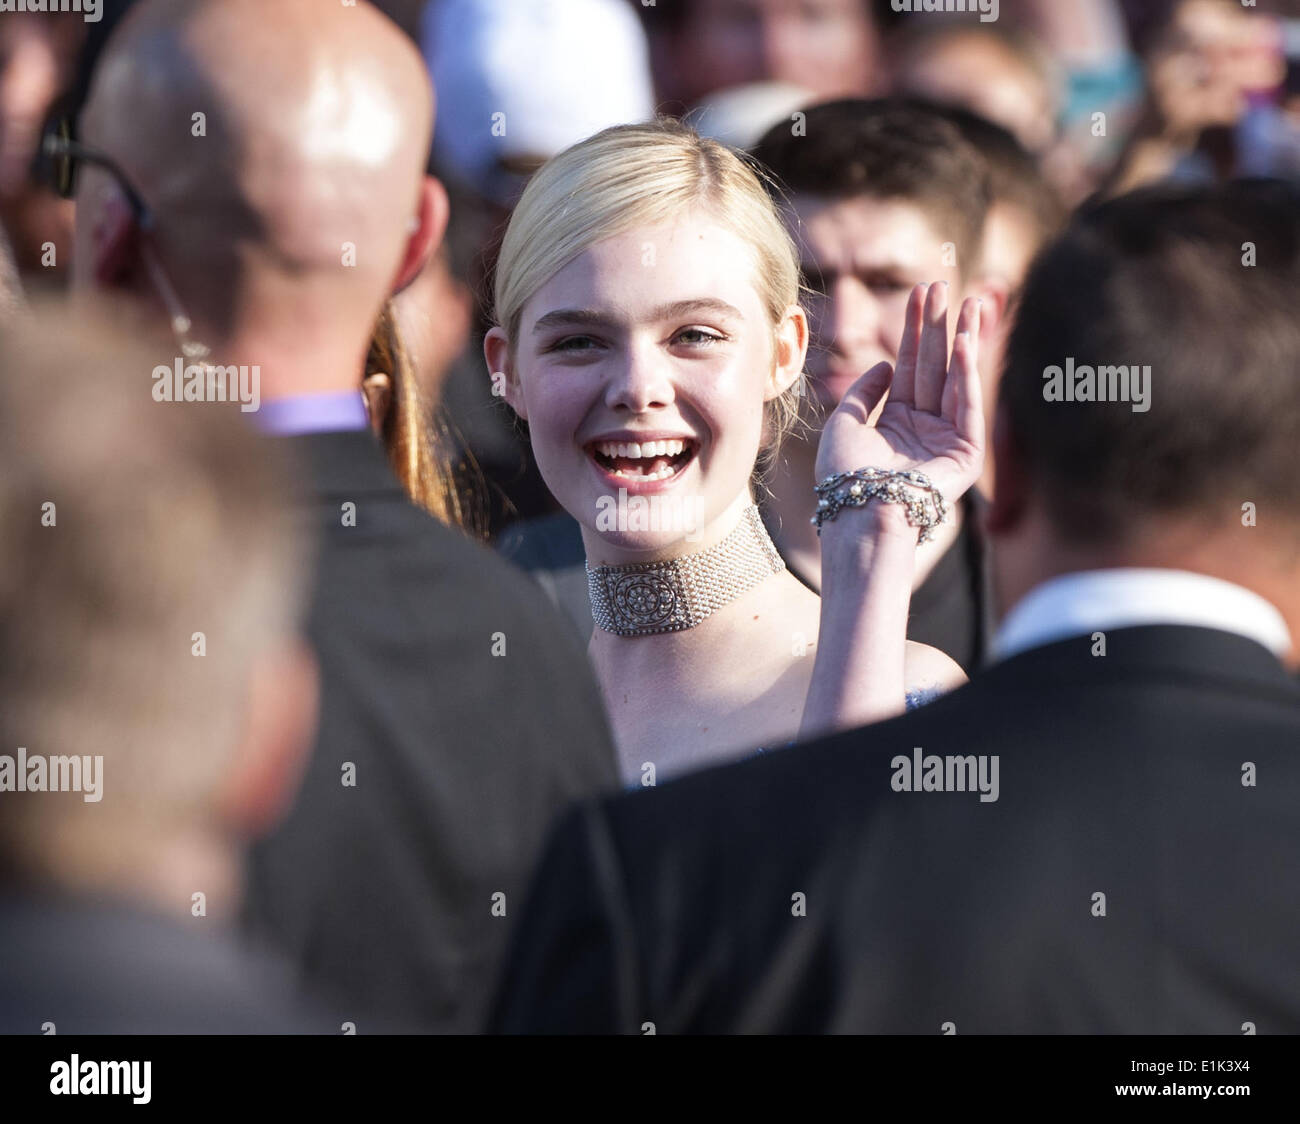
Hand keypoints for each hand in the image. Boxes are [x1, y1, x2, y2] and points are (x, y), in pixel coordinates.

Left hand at [815, 282, 984, 519]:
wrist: (860, 514)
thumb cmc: (845, 477)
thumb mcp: (843, 424)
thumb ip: (862, 392)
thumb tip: (885, 363)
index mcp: (897, 423)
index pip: (910, 366)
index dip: (915, 330)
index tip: (920, 293)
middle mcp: (925, 428)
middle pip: (934, 366)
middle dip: (938, 325)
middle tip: (941, 284)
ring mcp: (947, 439)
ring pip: (955, 379)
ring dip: (960, 339)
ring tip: (964, 302)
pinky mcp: (966, 454)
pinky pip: (967, 406)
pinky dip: (966, 374)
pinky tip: (963, 343)